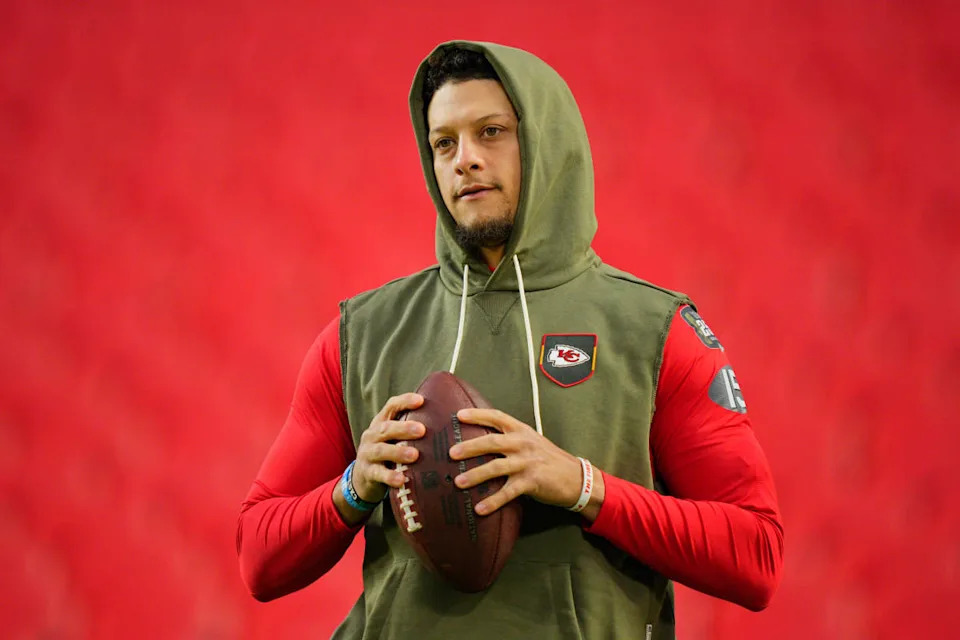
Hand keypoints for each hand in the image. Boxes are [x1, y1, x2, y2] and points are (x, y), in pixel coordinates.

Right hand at [349, 393, 425, 504]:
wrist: (363, 477)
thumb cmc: (387, 452)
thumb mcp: (394, 438)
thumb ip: (410, 429)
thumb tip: (445, 419)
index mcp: (381, 423)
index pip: (391, 407)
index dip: (405, 402)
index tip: (421, 401)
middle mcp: (372, 435)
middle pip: (386, 428)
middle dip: (404, 428)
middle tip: (422, 430)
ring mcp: (367, 454)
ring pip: (381, 450)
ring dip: (398, 452)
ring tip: (415, 455)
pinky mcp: (368, 473)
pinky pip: (379, 474)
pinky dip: (390, 476)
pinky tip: (402, 479)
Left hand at [449, 408, 602, 518]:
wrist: (575, 477)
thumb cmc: (549, 459)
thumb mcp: (532, 441)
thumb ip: (511, 439)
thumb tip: (481, 441)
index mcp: (522, 431)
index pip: (497, 417)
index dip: (478, 415)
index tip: (458, 415)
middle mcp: (523, 444)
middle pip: (492, 442)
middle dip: (470, 447)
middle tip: (451, 453)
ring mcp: (527, 463)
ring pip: (496, 467)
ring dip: (475, 475)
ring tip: (458, 482)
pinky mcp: (532, 482)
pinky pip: (508, 492)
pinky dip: (492, 501)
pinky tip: (479, 509)